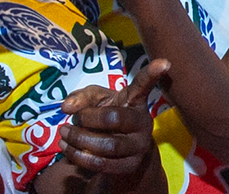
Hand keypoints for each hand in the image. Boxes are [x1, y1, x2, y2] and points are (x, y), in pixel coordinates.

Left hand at [58, 59, 166, 176]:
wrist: (121, 154)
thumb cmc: (106, 118)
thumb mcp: (96, 101)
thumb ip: (82, 97)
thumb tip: (67, 106)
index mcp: (136, 101)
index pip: (144, 86)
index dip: (152, 74)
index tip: (164, 62)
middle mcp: (143, 123)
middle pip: (115, 118)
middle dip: (87, 118)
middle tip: (73, 118)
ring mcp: (138, 147)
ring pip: (108, 145)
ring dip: (80, 139)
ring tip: (65, 133)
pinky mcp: (128, 166)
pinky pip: (101, 164)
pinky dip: (79, 156)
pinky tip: (67, 148)